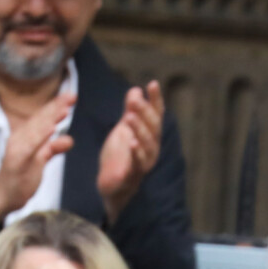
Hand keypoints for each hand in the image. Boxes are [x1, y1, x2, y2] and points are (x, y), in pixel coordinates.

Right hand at [0, 93, 75, 222]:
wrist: (4, 195)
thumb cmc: (21, 176)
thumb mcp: (41, 160)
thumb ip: (53, 148)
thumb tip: (68, 140)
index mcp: (25, 135)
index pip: (42, 117)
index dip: (56, 105)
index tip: (70, 96)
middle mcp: (21, 138)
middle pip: (40, 119)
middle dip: (56, 106)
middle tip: (72, 95)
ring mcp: (19, 149)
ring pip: (37, 130)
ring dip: (51, 118)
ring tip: (65, 109)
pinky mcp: (19, 161)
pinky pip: (32, 147)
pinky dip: (41, 137)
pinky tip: (52, 129)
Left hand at [97, 81, 163, 223]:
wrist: (111, 185)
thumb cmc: (120, 157)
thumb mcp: (123, 130)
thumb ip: (130, 111)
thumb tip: (136, 90)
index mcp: (150, 135)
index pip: (156, 114)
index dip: (155, 100)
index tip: (152, 84)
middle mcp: (152, 147)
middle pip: (153, 127)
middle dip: (145, 112)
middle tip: (134, 100)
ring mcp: (144, 162)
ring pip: (148, 144)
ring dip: (140, 129)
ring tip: (129, 116)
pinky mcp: (133, 175)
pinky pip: (138, 164)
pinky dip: (137, 153)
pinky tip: (132, 142)